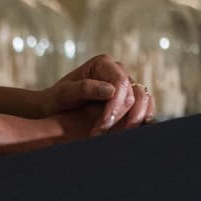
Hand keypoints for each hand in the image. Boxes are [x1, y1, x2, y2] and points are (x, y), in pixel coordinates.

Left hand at [39, 53, 154, 134]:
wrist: (55, 108)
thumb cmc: (57, 99)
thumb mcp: (65, 94)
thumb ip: (86, 89)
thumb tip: (111, 90)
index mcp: (103, 64)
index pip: (120, 83)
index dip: (115, 107)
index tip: (103, 127)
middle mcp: (118, 70)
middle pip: (134, 94)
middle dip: (122, 117)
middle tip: (104, 136)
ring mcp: (126, 84)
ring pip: (144, 100)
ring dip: (134, 121)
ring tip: (117, 137)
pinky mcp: (129, 98)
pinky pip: (144, 107)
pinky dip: (140, 121)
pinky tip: (127, 134)